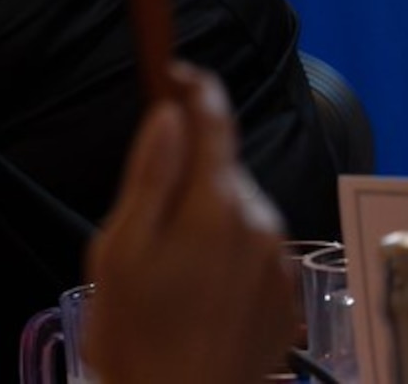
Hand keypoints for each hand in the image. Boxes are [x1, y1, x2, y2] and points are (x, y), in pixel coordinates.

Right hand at [81, 65, 295, 383]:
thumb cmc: (139, 335)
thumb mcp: (120, 248)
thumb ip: (149, 175)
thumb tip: (169, 115)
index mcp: (216, 204)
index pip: (214, 117)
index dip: (193, 86)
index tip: (173, 72)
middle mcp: (261, 224)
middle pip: (224, 167)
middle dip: (189, 172)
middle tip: (144, 217)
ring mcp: (279, 265)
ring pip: (239, 211)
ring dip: (207, 217)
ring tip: (168, 267)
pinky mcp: (286, 300)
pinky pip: (255, 252)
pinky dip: (227, 255)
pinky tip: (197, 294)